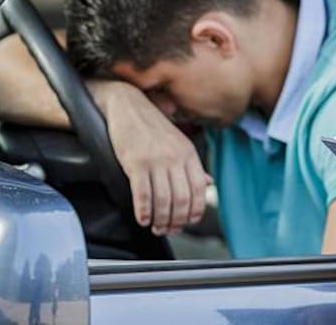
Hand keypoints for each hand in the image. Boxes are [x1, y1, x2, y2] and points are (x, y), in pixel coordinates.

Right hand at [91, 81, 210, 235]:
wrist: (127, 105)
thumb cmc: (152, 126)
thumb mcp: (178, 143)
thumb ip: (193, 165)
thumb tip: (208, 183)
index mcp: (188, 154)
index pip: (199, 189)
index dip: (195, 211)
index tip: (188, 222)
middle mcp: (175, 157)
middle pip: (182, 199)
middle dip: (177, 220)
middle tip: (169, 229)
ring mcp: (156, 160)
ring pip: (164, 200)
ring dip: (160, 220)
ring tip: (156, 227)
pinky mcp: (136, 163)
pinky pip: (143, 194)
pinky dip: (144, 211)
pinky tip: (143, 218)